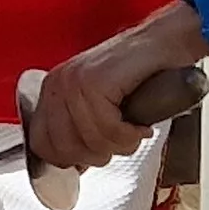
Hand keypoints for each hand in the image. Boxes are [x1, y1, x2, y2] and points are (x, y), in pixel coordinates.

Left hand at [23, 1, 207, 169]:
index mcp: (53, 90)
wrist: (167, 42)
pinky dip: (130, 135)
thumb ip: (79, 131)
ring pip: (90, 141)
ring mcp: (74, 81)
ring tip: (133, 130)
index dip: (68, 160)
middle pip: (64, 149)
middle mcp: (58, 83)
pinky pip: (108, 129)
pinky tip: (140, 124)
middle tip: (120, 142)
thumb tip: (71, 167)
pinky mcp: (95, 81)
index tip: (92, 158)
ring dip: (120, 145)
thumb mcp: (98, 106)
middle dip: (97, 155)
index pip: (40, 144)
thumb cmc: (140, 75)